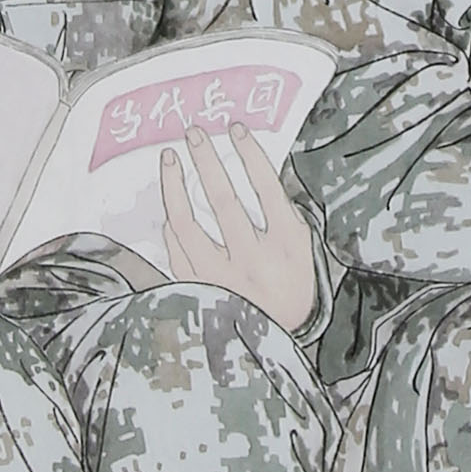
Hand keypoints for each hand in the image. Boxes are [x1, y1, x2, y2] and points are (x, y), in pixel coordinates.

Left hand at [157, 125, 319, 330]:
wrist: (272, 342)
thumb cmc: (290, 287)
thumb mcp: (301, 249)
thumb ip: (282, 214)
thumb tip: (252, 169)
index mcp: (285, 246)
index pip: (265, 188)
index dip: (249, 154)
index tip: (234, 129)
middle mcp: (252, 261)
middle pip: (223, 200)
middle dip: (206, 160)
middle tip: (194, 132)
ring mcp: (220, 278)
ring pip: (186, 223)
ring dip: (174, 185)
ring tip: (169, 158)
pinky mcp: (197, 290)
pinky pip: (175, 250)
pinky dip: (171, 224)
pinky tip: (171, 206)